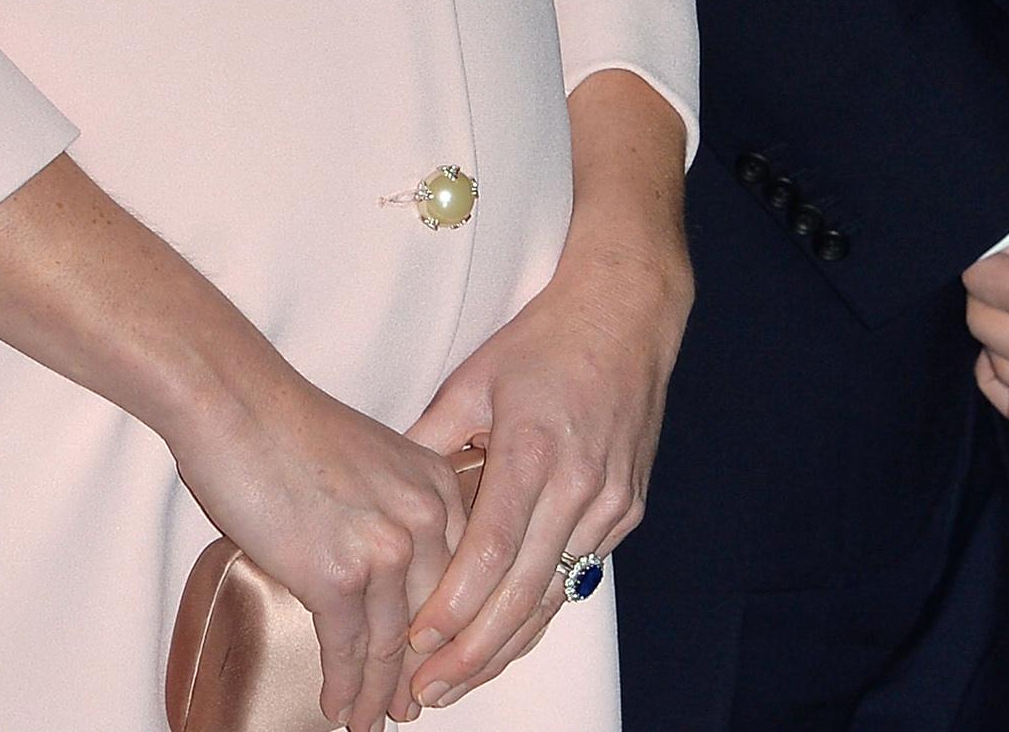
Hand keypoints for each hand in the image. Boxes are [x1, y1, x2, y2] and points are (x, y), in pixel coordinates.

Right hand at [168, 370, 469, 731]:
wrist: (233, 400)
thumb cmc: (284, 421)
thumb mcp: (369, 457)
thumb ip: (392, 506)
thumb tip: (384, 566)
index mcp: (434, 483)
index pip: (459, 576)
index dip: (447, 631)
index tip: (438, 664)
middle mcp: (422, 516)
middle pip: (433, 619)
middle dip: (419, 673)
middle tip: (410, 707)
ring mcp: (383, 548)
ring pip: (392, 645)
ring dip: (379, 695)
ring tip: (368, 721)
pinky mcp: (336, 575)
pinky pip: (347, 650)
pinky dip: (343, 687)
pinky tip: (336, 707)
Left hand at [396, 241, 687, 708]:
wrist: (625, 316)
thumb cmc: (542, 342)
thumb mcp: (474, 379)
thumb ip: (431, 440)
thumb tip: (382, 492)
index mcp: (533, 447)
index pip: (491, 550)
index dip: (453, 605)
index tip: (415, 642)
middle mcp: (577, 483)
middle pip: (523, 591)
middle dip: (473, 652)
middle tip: (427, 692)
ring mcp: (609, 502)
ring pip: (553, 597)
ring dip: (505, 647)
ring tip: (457, 683)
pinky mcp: (626, 511)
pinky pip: (577, 576)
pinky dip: (538, 614)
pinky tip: (504, 641)